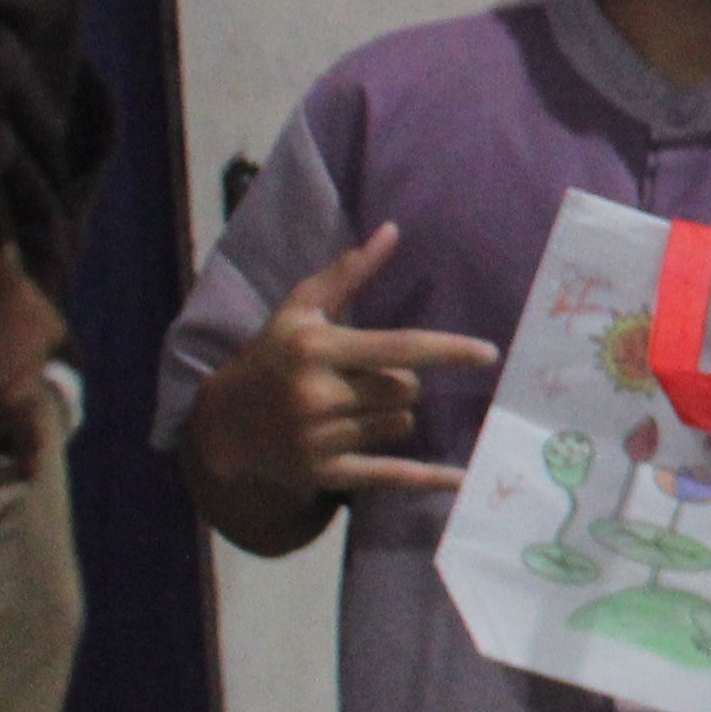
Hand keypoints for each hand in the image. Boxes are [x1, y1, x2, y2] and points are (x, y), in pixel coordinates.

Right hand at [185, 223, 499, 511]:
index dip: (447, 350)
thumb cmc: (271, 357)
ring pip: (400, 424)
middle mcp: (317, 395)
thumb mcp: (300, 311)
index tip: (489, 354)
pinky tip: (462, 480)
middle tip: (365, 379)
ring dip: (391, 415)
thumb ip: (348, 272)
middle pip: (406, 389)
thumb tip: (392, 231)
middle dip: (401, 382)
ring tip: (350, 408)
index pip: (398, 348)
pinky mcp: (324, 474)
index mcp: (316, 350)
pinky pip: (390, 474)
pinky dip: (428, 477)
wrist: (221, 425)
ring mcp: (319, 439)